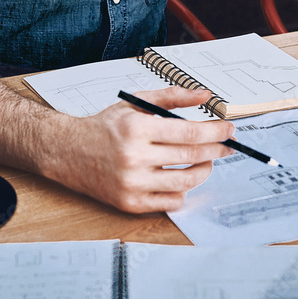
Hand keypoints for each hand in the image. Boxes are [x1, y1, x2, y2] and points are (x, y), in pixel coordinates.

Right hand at [42, 86, 234, 213]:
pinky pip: (170, 202)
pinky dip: (183, 191)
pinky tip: (184, 178)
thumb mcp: (135, 102)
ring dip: (204, 171)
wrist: (68, 152)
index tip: (229, 129)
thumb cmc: (105, 126)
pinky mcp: (130, 203)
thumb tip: (205, 95)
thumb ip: (172, 97)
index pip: (189, 133)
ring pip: (185, 182)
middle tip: (227, 145)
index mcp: (137, 128)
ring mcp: (132, 183)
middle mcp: (134, 157)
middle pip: (191, 157)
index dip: (215, 132)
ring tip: (207, 161)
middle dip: (217, 150)